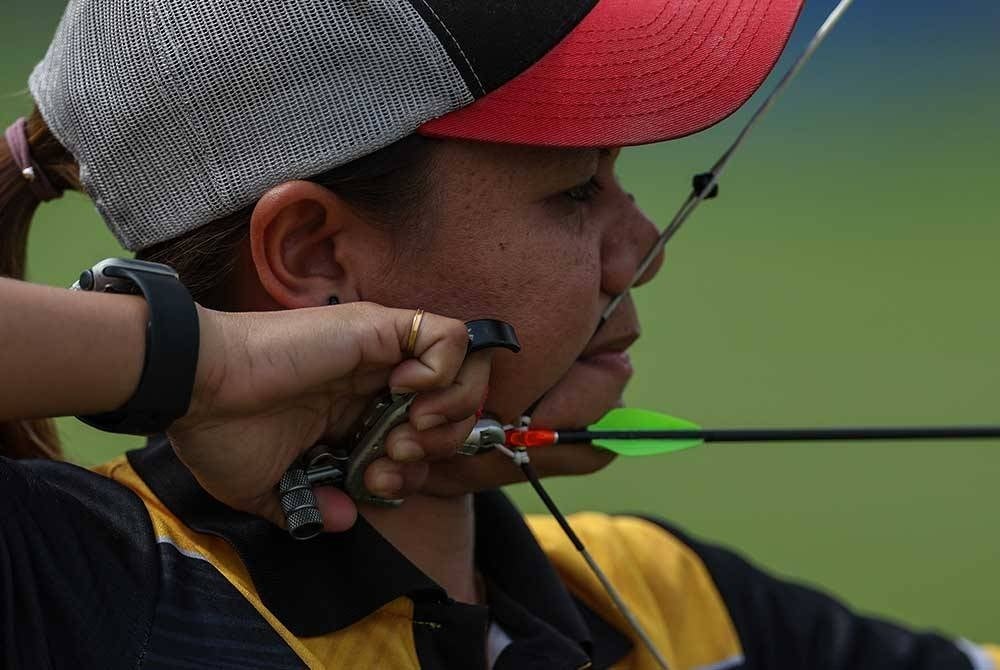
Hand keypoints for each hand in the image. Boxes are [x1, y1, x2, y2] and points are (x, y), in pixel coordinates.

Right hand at [166, 302, 490, 531]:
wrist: (195, 389)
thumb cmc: (220, 432)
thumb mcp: (269, 485)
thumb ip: (310, 504)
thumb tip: (346, 518)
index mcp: (352, 413)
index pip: (420, 439)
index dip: (414, 471)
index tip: (376, 485)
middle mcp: (374, 380)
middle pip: (452, 407)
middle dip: (437, 446)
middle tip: (395, 457)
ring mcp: (380, 352)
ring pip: (464, 370)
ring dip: (447, 412)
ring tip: (404, 431)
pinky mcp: (379, 327)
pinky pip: (449, 337)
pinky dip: (443, 372)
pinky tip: (403, 394)